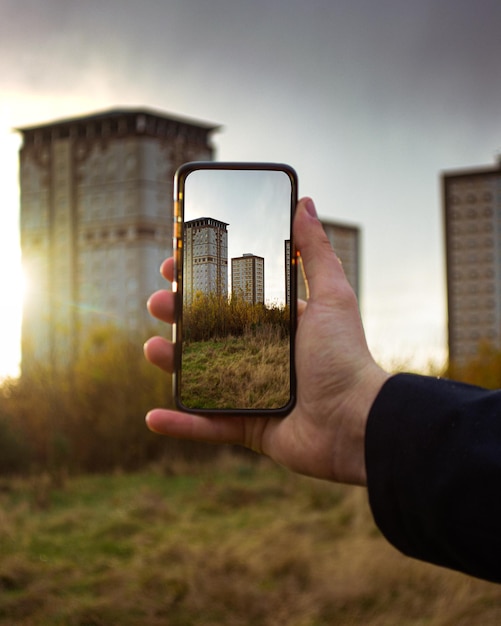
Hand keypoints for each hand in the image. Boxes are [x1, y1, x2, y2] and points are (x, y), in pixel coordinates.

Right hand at [144, 197, 387, 484]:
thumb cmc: (346, 356)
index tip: (174, 265)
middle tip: (159, 303)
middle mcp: (260, 355)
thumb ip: (316, 252)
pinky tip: (153, 416)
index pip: (228, 298)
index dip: (200, 283)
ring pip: (200, 375)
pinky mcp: (249, 427)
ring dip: (170, 363)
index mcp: (276, 325)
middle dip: (178, 316)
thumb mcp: (333, 296)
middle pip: (207, 332)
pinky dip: (180, 424)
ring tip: (152, 348)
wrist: (356, 421)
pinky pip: (208, 426)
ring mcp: (251, 392)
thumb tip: (305, 203)